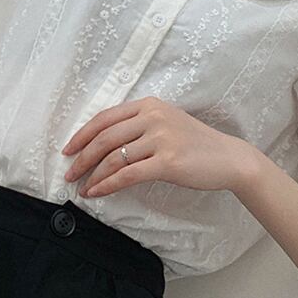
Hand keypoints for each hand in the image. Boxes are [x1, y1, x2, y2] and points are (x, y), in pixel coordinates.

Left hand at [60, 96, 252, 197]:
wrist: (229, 158)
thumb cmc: (196, 144)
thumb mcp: (166, 123)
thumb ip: (139, 125)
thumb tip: (103, 144)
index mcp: (149, 105)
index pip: (105, 117)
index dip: (82, 134)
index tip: (68, 149)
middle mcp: (153, 117)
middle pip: (104, 137)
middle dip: (82, 157)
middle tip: (69, 172)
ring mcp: (160, 138)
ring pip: (113, 157)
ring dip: (93, 175)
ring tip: (82, 187)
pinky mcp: (167, 162)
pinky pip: (127, 174)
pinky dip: (107, 185)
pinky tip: (97, 192)